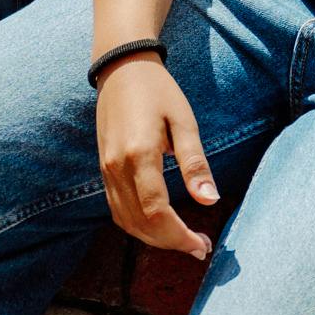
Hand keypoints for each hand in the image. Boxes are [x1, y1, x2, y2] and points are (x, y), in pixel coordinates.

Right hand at [96, 57, 216, 254]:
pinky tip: (160, 225)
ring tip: (184, 240)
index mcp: (139, 154)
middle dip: (171, 243)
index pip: (156, 212)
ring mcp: (106, 170)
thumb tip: (210, 201)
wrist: (121, 67)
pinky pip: (117, 211)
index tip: (202, 244)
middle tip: (200, 247)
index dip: (179, 236)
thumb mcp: (184, 121)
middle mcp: (117, 167)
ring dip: (154, 239)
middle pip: (141, 224)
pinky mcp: (104, 170)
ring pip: (127, 222)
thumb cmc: (159, 91)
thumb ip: (195, 163)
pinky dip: (138, 226)